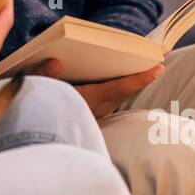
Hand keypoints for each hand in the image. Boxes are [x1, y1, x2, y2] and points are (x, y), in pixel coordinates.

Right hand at [27, 58, 162, 118]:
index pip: (117, 88)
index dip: (138, 78)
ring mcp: (96, 112)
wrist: (37, 139)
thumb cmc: (35, 111)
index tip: (158, 67)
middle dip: (142, 74)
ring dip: (133, 80)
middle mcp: (96, 108)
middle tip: (161, 54)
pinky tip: (125, 74)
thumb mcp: (33, 89)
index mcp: (86, 101)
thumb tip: (55, 62)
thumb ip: (42, 75)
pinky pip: (112, 97)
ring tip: (148, 61)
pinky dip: (122, 86)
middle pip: (124, 89)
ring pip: (120, 94)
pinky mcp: (94, 112)